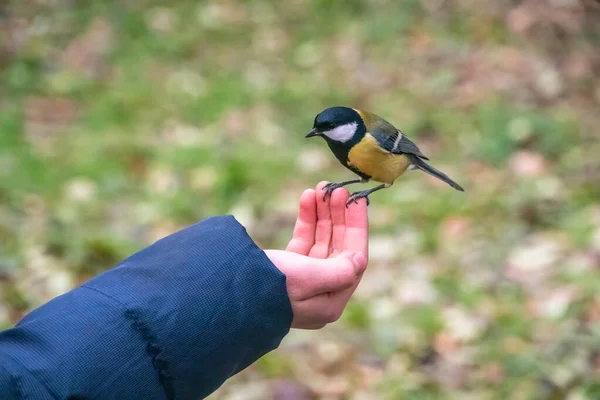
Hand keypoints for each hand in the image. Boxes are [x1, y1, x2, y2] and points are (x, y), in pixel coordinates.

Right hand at [265, 181, 368, 329]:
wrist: (224, 293)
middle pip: (338, 247)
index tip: (357, 199)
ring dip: (322, 214)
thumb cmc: (268, 287)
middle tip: (336, 189)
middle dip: (338, 216)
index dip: (357, 226)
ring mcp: (303, 281)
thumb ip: (339, 270)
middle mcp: (319, 292)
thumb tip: (359, 260)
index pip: (354, 258)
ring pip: (320, 241)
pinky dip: (306, 220)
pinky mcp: (286, 271)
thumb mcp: (308, 277)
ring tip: (319, 188)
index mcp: (330, 300)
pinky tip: (306, 198)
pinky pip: (302, 241)